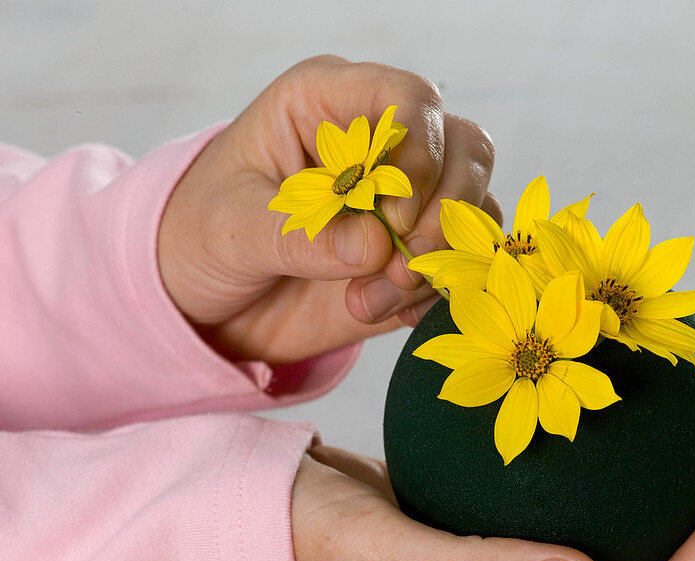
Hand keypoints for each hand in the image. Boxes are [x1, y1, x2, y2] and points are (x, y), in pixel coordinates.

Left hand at [158, 55, 500, 363]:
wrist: (206, 301)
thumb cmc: (203, 238)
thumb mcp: (232, 230)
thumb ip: (301, 235)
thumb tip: (375, 247)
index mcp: (328, 105)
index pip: (408, 98)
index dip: (419, 151)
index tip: (394, 214)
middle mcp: (381, 145)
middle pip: (465, 148)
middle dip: (447, 211)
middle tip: (403, 263)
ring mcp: (407, 202)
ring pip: (475, 211)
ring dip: (438, 263)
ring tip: (370, 300)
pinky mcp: (416, 255)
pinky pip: (461, 267)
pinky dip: (434, 294)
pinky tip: (379, 311)